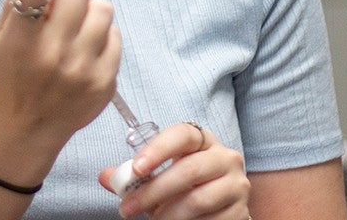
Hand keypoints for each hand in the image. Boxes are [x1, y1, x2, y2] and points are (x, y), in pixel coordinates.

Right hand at [0, 0, 121, 144]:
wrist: (25, 127)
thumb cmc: (12, 72)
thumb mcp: (2, 35)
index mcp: (19, 40)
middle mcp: (51, 55)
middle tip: (63, 6)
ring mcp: (81, 70)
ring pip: (103, 9)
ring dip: (90, 12)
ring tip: (76, 30)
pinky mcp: (104, 82)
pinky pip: (116, 36)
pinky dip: (102, 36)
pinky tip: (86, 50)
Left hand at [98, 122, 251, 219]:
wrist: (221, 208)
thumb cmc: (185, 185)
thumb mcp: (160, 175)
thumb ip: (134, 175)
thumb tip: (105, 177)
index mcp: (203, 140)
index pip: (183, 134)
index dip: (159, 149)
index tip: (136, 168)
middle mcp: (225, 157)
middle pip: (189, 170)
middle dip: (153, 191)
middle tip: (128, 208)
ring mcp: (236, 185)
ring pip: (197, 200)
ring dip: (168, 214)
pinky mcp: (241, 211)